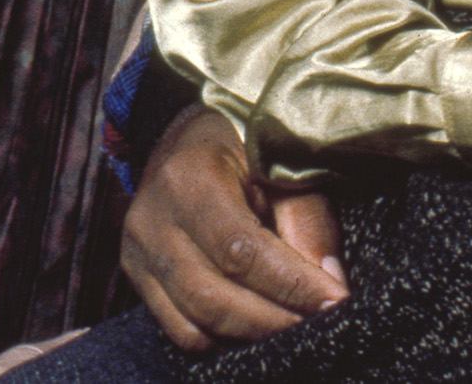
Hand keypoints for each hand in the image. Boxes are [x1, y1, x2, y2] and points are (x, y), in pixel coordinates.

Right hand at [119, 104, 348, 350]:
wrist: (184, 135)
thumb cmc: (241, 139)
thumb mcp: (277, 158)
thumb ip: (304, 214)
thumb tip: (329, 278)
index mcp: (188, 180)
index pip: (241, 250)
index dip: (291, 282)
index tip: (334, 299)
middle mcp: (152, 223)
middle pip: (214, 296)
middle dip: (275, 318)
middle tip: (322, 318)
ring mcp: (138, 255)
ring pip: (194, 321)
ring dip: (252, 333)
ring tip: (296, 324)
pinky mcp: (138, 278)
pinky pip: (178, 329)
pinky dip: (221, 336)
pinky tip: (258, 324)